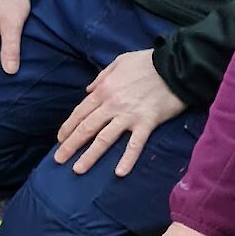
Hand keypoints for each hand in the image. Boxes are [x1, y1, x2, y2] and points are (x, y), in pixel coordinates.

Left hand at [54, 49, 187, 175]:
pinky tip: (119, 173)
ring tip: (77, 170)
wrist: (176, 65)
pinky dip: (127, 159)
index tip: (60, 139)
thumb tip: (88, 90)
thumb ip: (101, 76)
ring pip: (104, 138)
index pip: (80, 113)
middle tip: (58, 160)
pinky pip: (135, 144)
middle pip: (86, 128)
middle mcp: (111, 105)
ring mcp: (128, 115)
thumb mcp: (119, 62)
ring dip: (90, 156)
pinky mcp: (147, 122)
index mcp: (103, 90)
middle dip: (70, 145)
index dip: (68, 127)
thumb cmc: (147, 62)